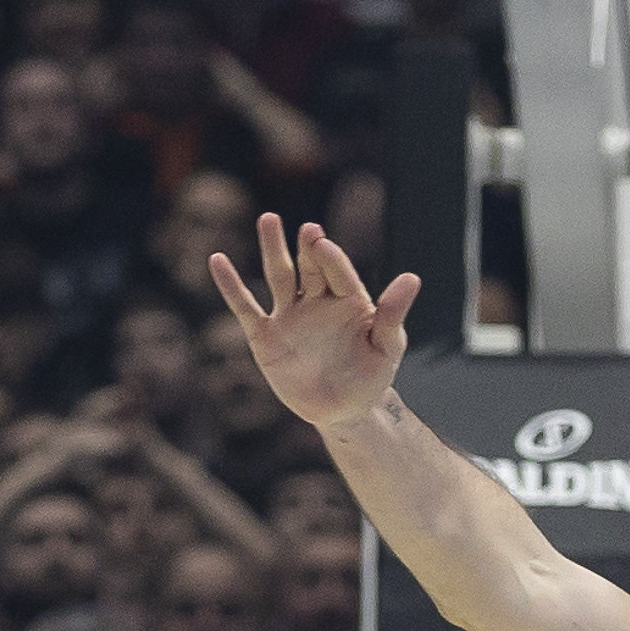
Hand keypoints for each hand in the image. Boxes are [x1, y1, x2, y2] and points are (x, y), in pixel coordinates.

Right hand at [208, 216, 420, 435]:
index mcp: (350, 299)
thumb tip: (412, 278)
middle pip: (310, 268)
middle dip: (308, 248)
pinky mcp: (265, 336)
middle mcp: (319, 301)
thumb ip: (392, 315)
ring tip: (268, 219)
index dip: (332, 260)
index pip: (339, 274)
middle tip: (307, 229)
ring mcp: (291, 316)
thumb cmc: (370, 376)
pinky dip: (231, 285)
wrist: (343, 411)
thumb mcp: (386, 347)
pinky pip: (246, 308)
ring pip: (280, 276)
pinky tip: (217, 260)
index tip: (323, 244)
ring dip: (274, 248)